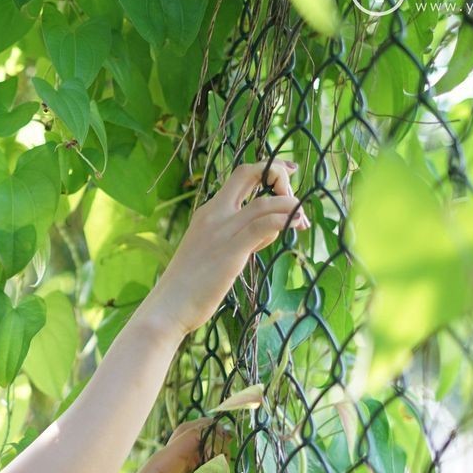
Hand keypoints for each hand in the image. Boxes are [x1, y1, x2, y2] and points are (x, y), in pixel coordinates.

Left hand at [97, 417, 234, 472]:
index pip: (189, 437)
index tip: (227, 444)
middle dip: (213, 435)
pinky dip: (210, 468)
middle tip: (231, 445)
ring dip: (213, 452)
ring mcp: (173, 472)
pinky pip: (197, 470)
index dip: (209, 434)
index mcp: (162, 461)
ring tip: (229, 462)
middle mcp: (169, 462)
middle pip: (193, 436)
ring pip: (197, 452)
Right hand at [141, 160, 307, 338]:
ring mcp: (222, 231)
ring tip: (303, 220)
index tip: (288, 175)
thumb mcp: (213, 250)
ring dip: (290, 205)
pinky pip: (263, 226)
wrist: (169, 304)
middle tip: (294, 199)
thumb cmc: (190, 283)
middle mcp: (214, 213)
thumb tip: (268, 232)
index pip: (241, 175)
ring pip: (264, 202)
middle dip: (278, 175)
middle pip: (249, 173)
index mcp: (209, 211)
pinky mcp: (231, 251)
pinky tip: (297, 224)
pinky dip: (284, 219)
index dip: (268, 168)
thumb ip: (239, 236)